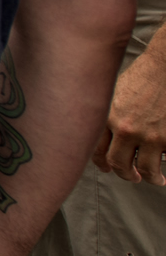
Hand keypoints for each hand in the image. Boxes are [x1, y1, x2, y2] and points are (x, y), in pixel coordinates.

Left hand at [94, 37, 165, 183]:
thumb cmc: (143, 76)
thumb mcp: (114, 92)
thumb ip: (110, 114)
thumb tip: (106, 133)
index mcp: (107, 117)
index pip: (97, 150)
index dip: (102, 163)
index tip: (108, 168)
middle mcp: (125, 129)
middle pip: (119, 164)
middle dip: (126, 175)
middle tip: (133, 177)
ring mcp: (149, 136)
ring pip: (146, 170)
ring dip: (150, 178)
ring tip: (156, 179)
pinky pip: (165, 160)